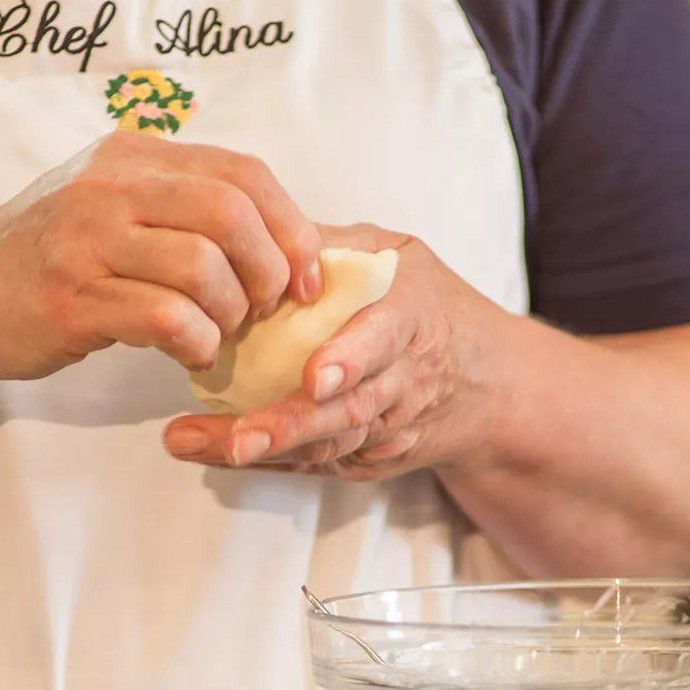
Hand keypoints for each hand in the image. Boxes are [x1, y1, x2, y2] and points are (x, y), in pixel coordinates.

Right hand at [0, 132, 321, 383]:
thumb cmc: (45, 262)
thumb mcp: (108, 207)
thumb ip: (178, 206)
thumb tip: (281, 238)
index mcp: (130, 157)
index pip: (241, 172)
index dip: (291, 225)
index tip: (305, 276)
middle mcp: (108, 187)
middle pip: (231, 210)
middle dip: (270, 269)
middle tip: (269, 310)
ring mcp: (84, 240)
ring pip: (203, 265)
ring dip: (231, 312)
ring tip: (221, 334)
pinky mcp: (69, 298)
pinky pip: (165, 317)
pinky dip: (197, 342)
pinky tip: (191, 353)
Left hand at [162, 225, 507, 480]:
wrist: (487, 382)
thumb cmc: (428, 305)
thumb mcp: (397, 257)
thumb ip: (335, 244)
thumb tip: (258, 224)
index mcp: (410, 320)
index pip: (383, 340)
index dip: (350, 360)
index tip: (313, 377)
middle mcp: (401, 382)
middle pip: (347, 411)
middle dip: (291, 426)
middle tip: (238, 439)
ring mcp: (386, 428)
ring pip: (327, 446)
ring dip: (263, 450)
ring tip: (202, 446)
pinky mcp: (369, 460)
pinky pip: (317, 465)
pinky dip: (268, 463)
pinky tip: (213, 453)